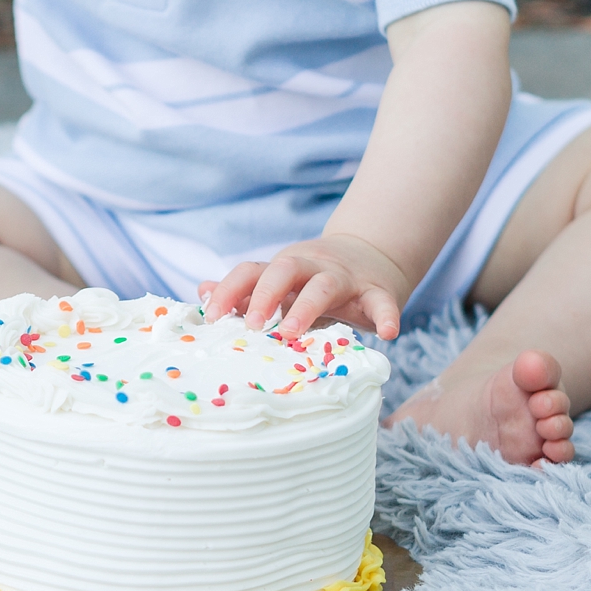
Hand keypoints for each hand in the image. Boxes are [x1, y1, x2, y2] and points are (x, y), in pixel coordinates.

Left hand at [199, 233, 410, 341]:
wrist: (371, 257)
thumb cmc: (314, 283)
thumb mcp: (280, 285)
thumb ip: (245, 292)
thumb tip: (202, 291)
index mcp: (283, 268)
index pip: (250, 271)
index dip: (229, 291)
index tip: (211, 317)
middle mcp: (311, 267)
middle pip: (284, 270)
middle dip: (265, 295)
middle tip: (250, 326)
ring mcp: (345, 278)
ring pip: (324, 284)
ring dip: (307, 307)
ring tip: (290, 332)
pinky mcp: (378, 291)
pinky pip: (382, 301)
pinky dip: (386, 315)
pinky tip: (389, 334)